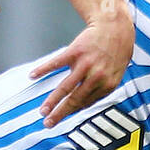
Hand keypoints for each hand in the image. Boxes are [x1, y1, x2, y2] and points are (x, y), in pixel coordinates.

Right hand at [30, 8, 133, 125]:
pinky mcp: (75, 51)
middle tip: (48, 124)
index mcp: (107, 85)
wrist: (115, 25)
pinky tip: (33, 75)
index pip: (87, 103)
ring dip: (52, 101)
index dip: (73, 111)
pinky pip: (56, 63)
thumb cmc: (116, 50)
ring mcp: (85, 64)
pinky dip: (43, 69)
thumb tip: (84, 105)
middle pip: (74, 99)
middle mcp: (96, 76)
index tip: (62, 118)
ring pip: (65, 87)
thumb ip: (102, 88)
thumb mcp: (116, 73)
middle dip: (60, 114)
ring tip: (43, 111)